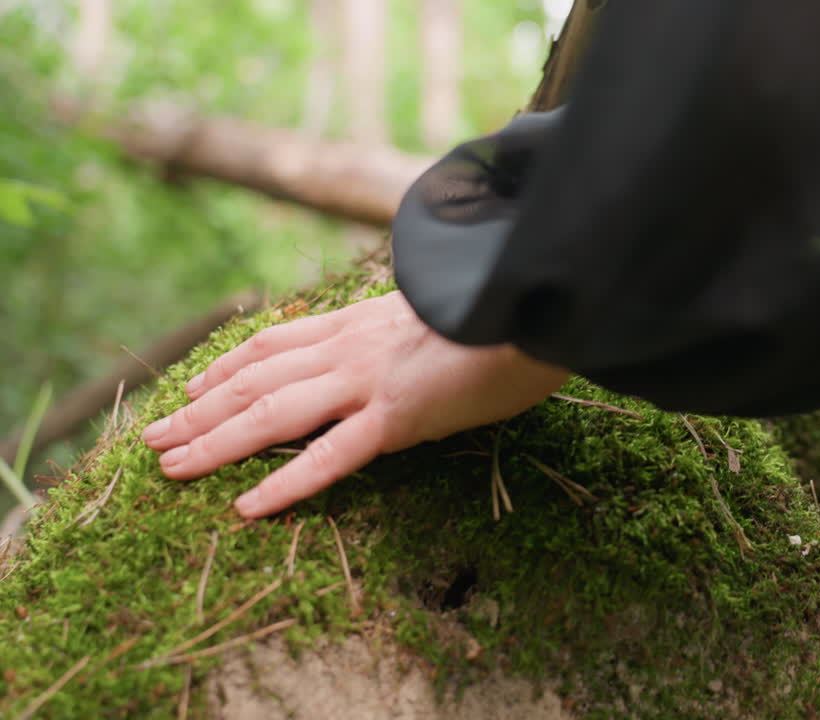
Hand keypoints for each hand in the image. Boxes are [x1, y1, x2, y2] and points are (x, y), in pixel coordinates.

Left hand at [141, 291, 568, 518]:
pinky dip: (286, 482)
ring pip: (272, 414)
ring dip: (214, 442)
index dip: (226, 367)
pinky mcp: (398, 416)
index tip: (192, 386)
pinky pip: (331, 455)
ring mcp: (369, 381)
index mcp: (360, 322)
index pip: (275, 344)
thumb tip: (399, 345)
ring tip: (172, 467)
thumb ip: (404, 330)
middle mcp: (351, 347)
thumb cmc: (503, 313)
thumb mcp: (438, 311)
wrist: (537, 303)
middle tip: (153, 438)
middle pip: (255, 380)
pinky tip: (249, 507)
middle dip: (198, 410)